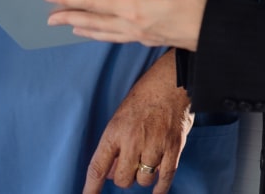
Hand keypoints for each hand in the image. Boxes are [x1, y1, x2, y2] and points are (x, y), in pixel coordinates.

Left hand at [45, 0, 207, 50]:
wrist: (215, 33)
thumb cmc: (196, 3)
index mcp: (134, 9)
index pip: (94, 2)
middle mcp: (132, 25)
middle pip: (94, 20)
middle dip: (70, 16)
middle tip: (49, 18)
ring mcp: (140, 34)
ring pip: (104, 32)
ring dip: (85, 28)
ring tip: (70, 26)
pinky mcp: (149, 39)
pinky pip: (117, 37)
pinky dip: (103, 35)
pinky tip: (102, 33)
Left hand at [83, 54, 191, 193]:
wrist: (171, 82)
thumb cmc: (144, 97)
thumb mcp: (120, 118)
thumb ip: (114, 146)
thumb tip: (109, 174)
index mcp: (115, 132)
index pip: (98, 167)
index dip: (91, 188)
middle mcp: (133, 141)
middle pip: (123, 179)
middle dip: (125, 177)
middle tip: (130, 166)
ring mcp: (155, 145)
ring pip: (144, 180)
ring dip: (143, 177)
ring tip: (146, 163)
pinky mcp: (174, 148)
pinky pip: (165, 177)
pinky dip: (160, 188)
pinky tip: (157, 192)